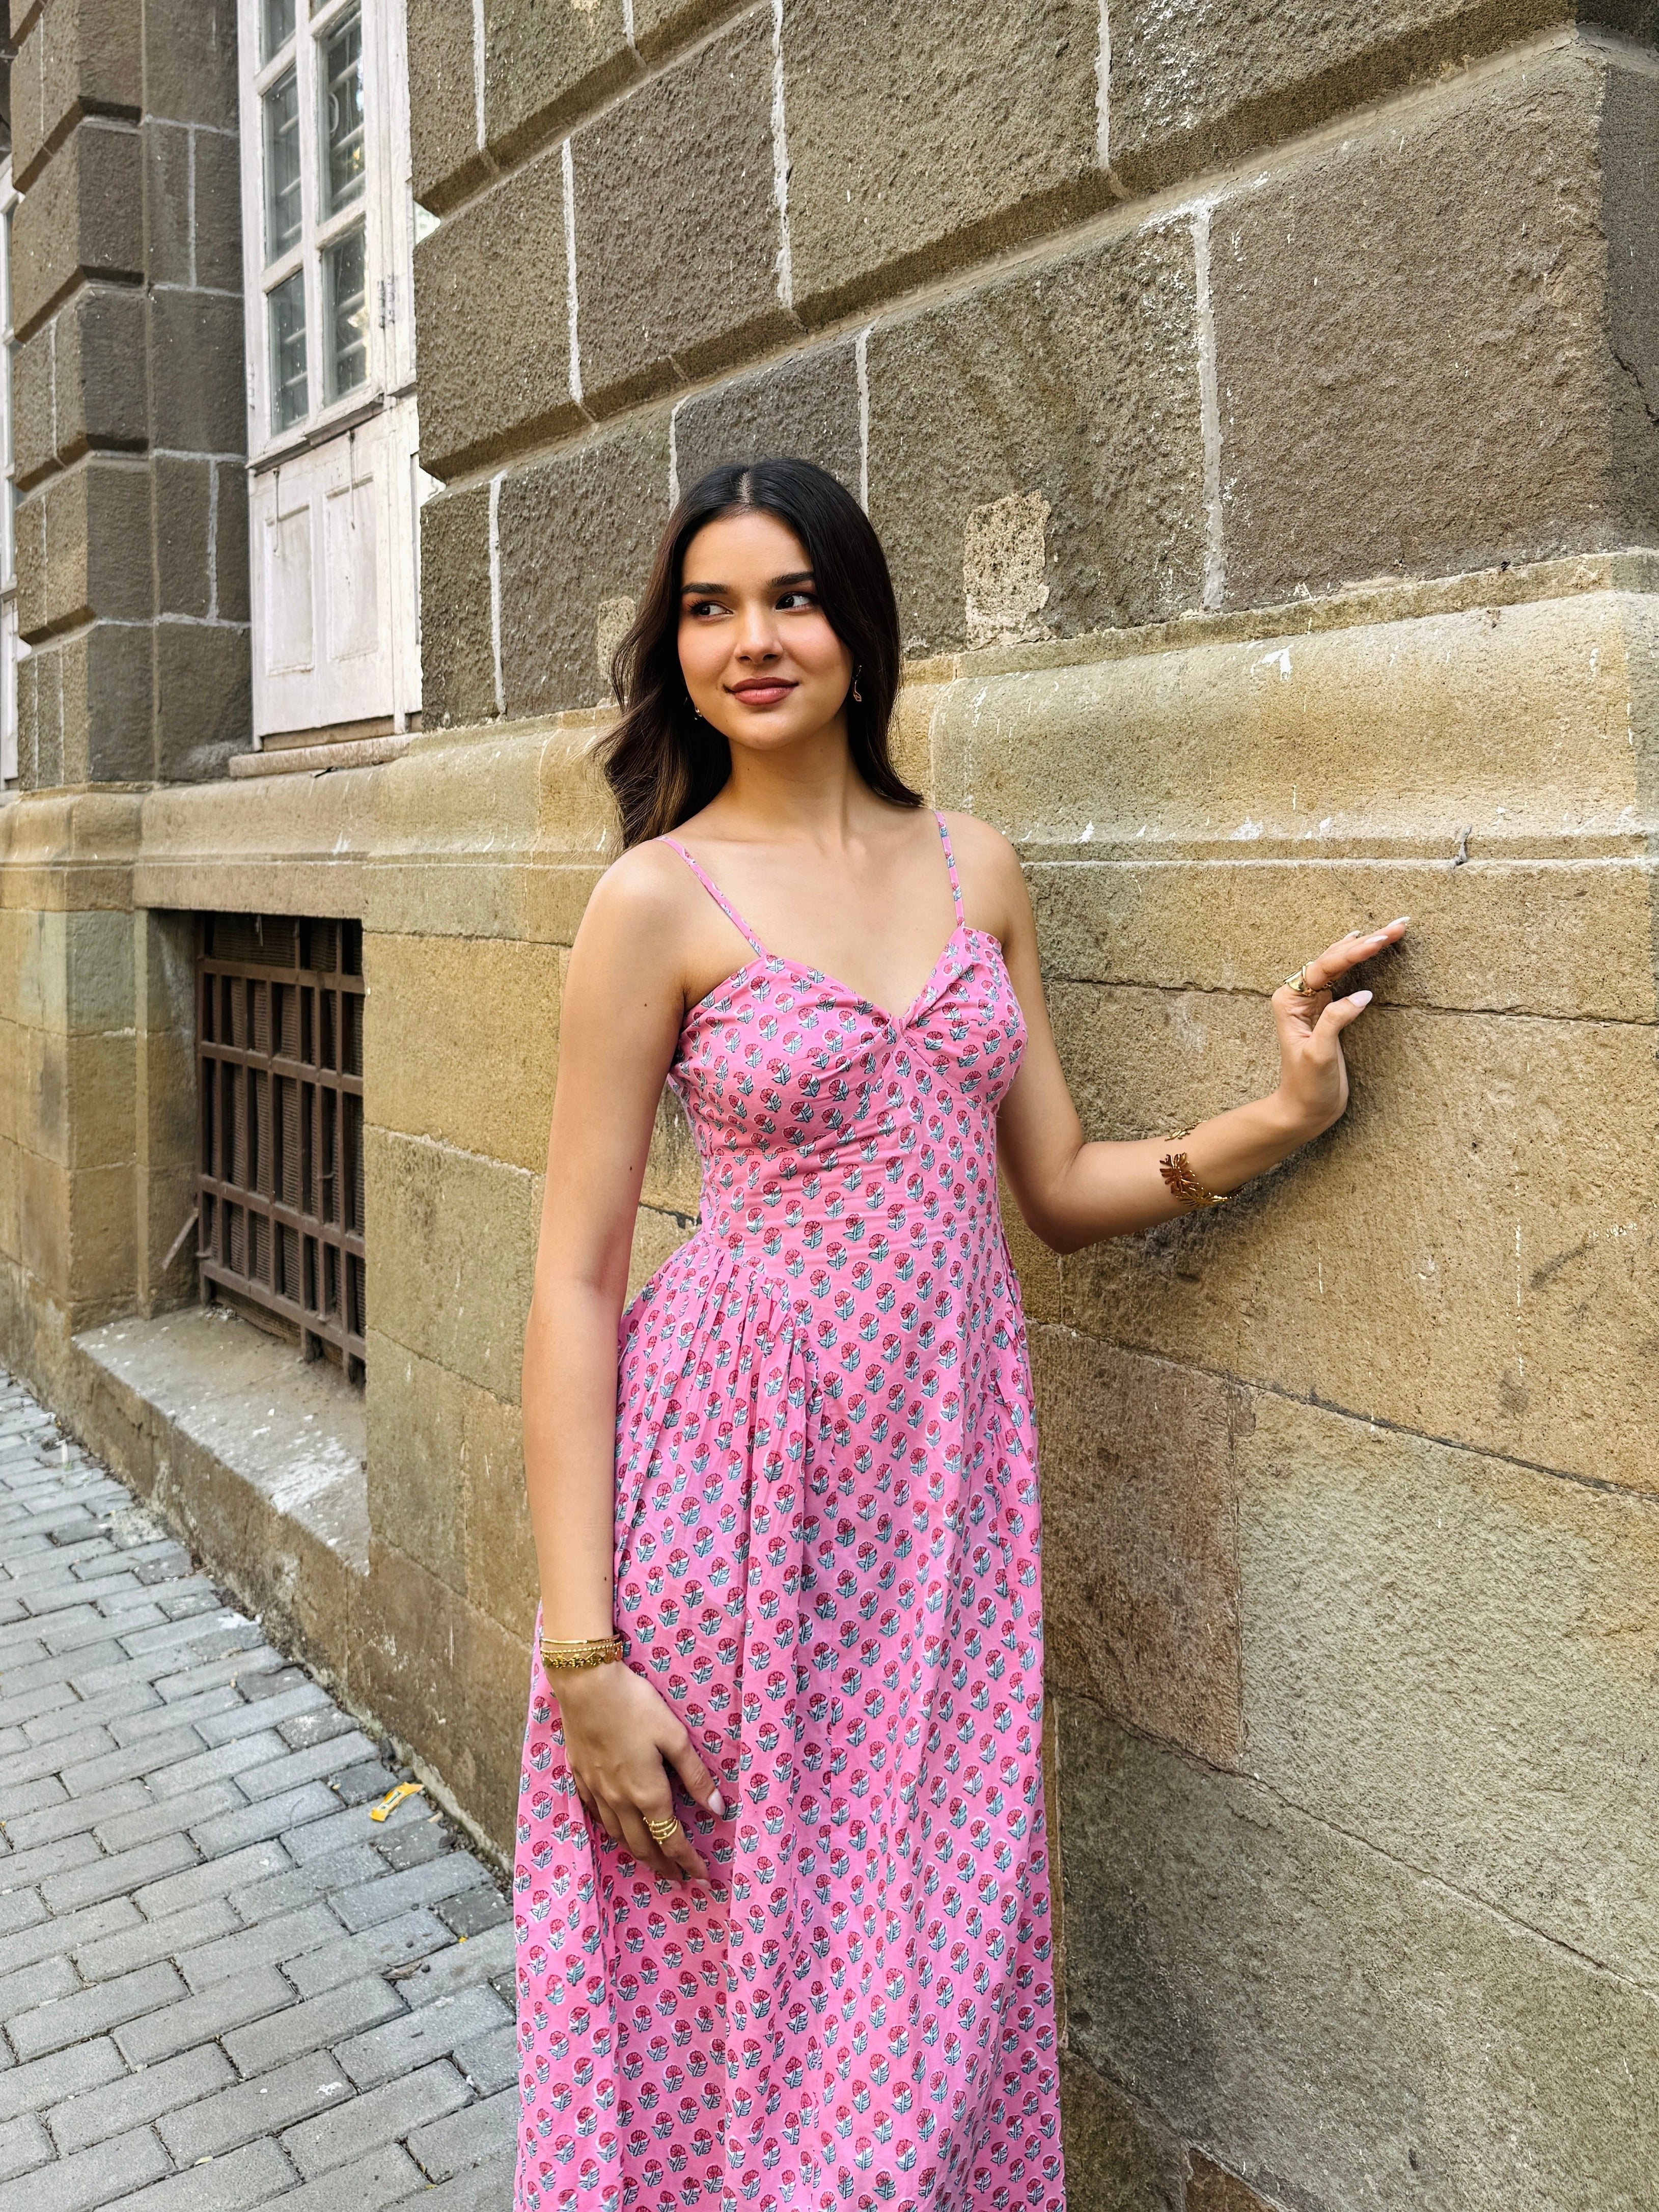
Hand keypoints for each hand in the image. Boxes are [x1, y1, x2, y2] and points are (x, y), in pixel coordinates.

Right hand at [551, 1660, 723, 1883]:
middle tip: (678, 1879)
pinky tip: (615, 1828)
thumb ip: (695, 1776)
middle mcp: (620, 1800)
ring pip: (617, 1836)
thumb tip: (718, 1810)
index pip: (671, 1839)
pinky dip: (610, 1831)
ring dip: (637, 1853)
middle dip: (663, 1866)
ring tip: (651, 1861)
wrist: (586, 1686)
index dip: (688, 1861)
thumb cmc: (635, 1705)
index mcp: (647, 1793)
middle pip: (642, 1846)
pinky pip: (596, 1816)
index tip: (702, 1877)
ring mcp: (596, 1791)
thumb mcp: (674, 1736)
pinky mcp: (580, 1777)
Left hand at [1270, 918, 1408, 1138]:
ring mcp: (1313, 1002)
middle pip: (1334, 960)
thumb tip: (1363, 995)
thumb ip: (1335, 1021)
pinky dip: (1358, 961)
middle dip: (1366, 942)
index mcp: (1290, 1001)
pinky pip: (1344, 978)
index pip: (1325, 967)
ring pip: (1340, 965)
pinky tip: (1364, 945)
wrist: (1304, 1110)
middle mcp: (1298, 996)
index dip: (1353, 951)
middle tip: (1398, 925)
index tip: (1379, 940)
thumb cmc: (1307, 1086)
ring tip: (1391, 930)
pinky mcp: (1327, 1011)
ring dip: (1365, 947)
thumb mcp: (1319, 1055)